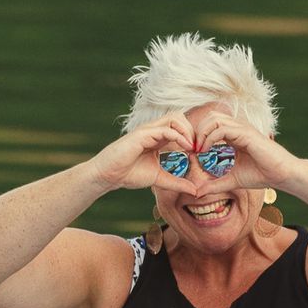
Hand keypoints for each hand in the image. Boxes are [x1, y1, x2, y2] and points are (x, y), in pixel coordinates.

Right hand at [88, 115, 203, 195]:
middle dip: (192, 130)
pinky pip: (165, 129)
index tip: (199, 152)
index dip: (191, 136)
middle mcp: (153, 131)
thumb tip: (194, 191)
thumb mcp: (159, 178)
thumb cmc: (129, 174)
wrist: (108, 175)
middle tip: (198, 147)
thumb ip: (176, 183)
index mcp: (157, 138)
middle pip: (179, 117)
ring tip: (192, 146)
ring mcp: (147, 131)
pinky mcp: (142, 134)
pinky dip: (178, 136)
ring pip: (174, 117)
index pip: (179, 127)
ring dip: (187, 130)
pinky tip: (185, 147)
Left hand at [191, 108, 300, 191]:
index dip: (199, 136)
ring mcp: (242, 129)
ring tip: (198, 150)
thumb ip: (215, 185)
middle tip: (193, 149)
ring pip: (214, 119)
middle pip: (210, 117)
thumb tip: (197, 193)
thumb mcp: (232, 180)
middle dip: (197, 131)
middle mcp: (238, 128)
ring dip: (202, 133)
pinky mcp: (246, 134)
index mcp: (234, 135)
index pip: (211, 125)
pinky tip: (206, 151)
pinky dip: (210, 138)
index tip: (192, 153)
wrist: (282, 175)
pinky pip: (222, 129)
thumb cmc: (262, 175)